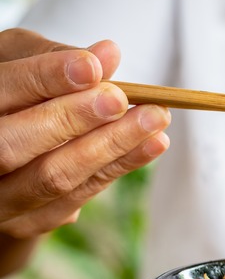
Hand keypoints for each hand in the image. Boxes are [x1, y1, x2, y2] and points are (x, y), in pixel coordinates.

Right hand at [0, 29, 170, 242]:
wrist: (3, 152)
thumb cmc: (14, 93)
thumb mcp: (20, 61)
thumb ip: (56, 57)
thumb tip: (107, 54)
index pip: (0, 91)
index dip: (45, 79)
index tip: (93, 67)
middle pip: (12, 145)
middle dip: (73, 120)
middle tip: (120, 100)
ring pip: (52, 178)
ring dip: (110, 147)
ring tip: (154, 119)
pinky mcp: (26, 223)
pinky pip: (76, 199)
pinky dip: (118, 168)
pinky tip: (153, 144)